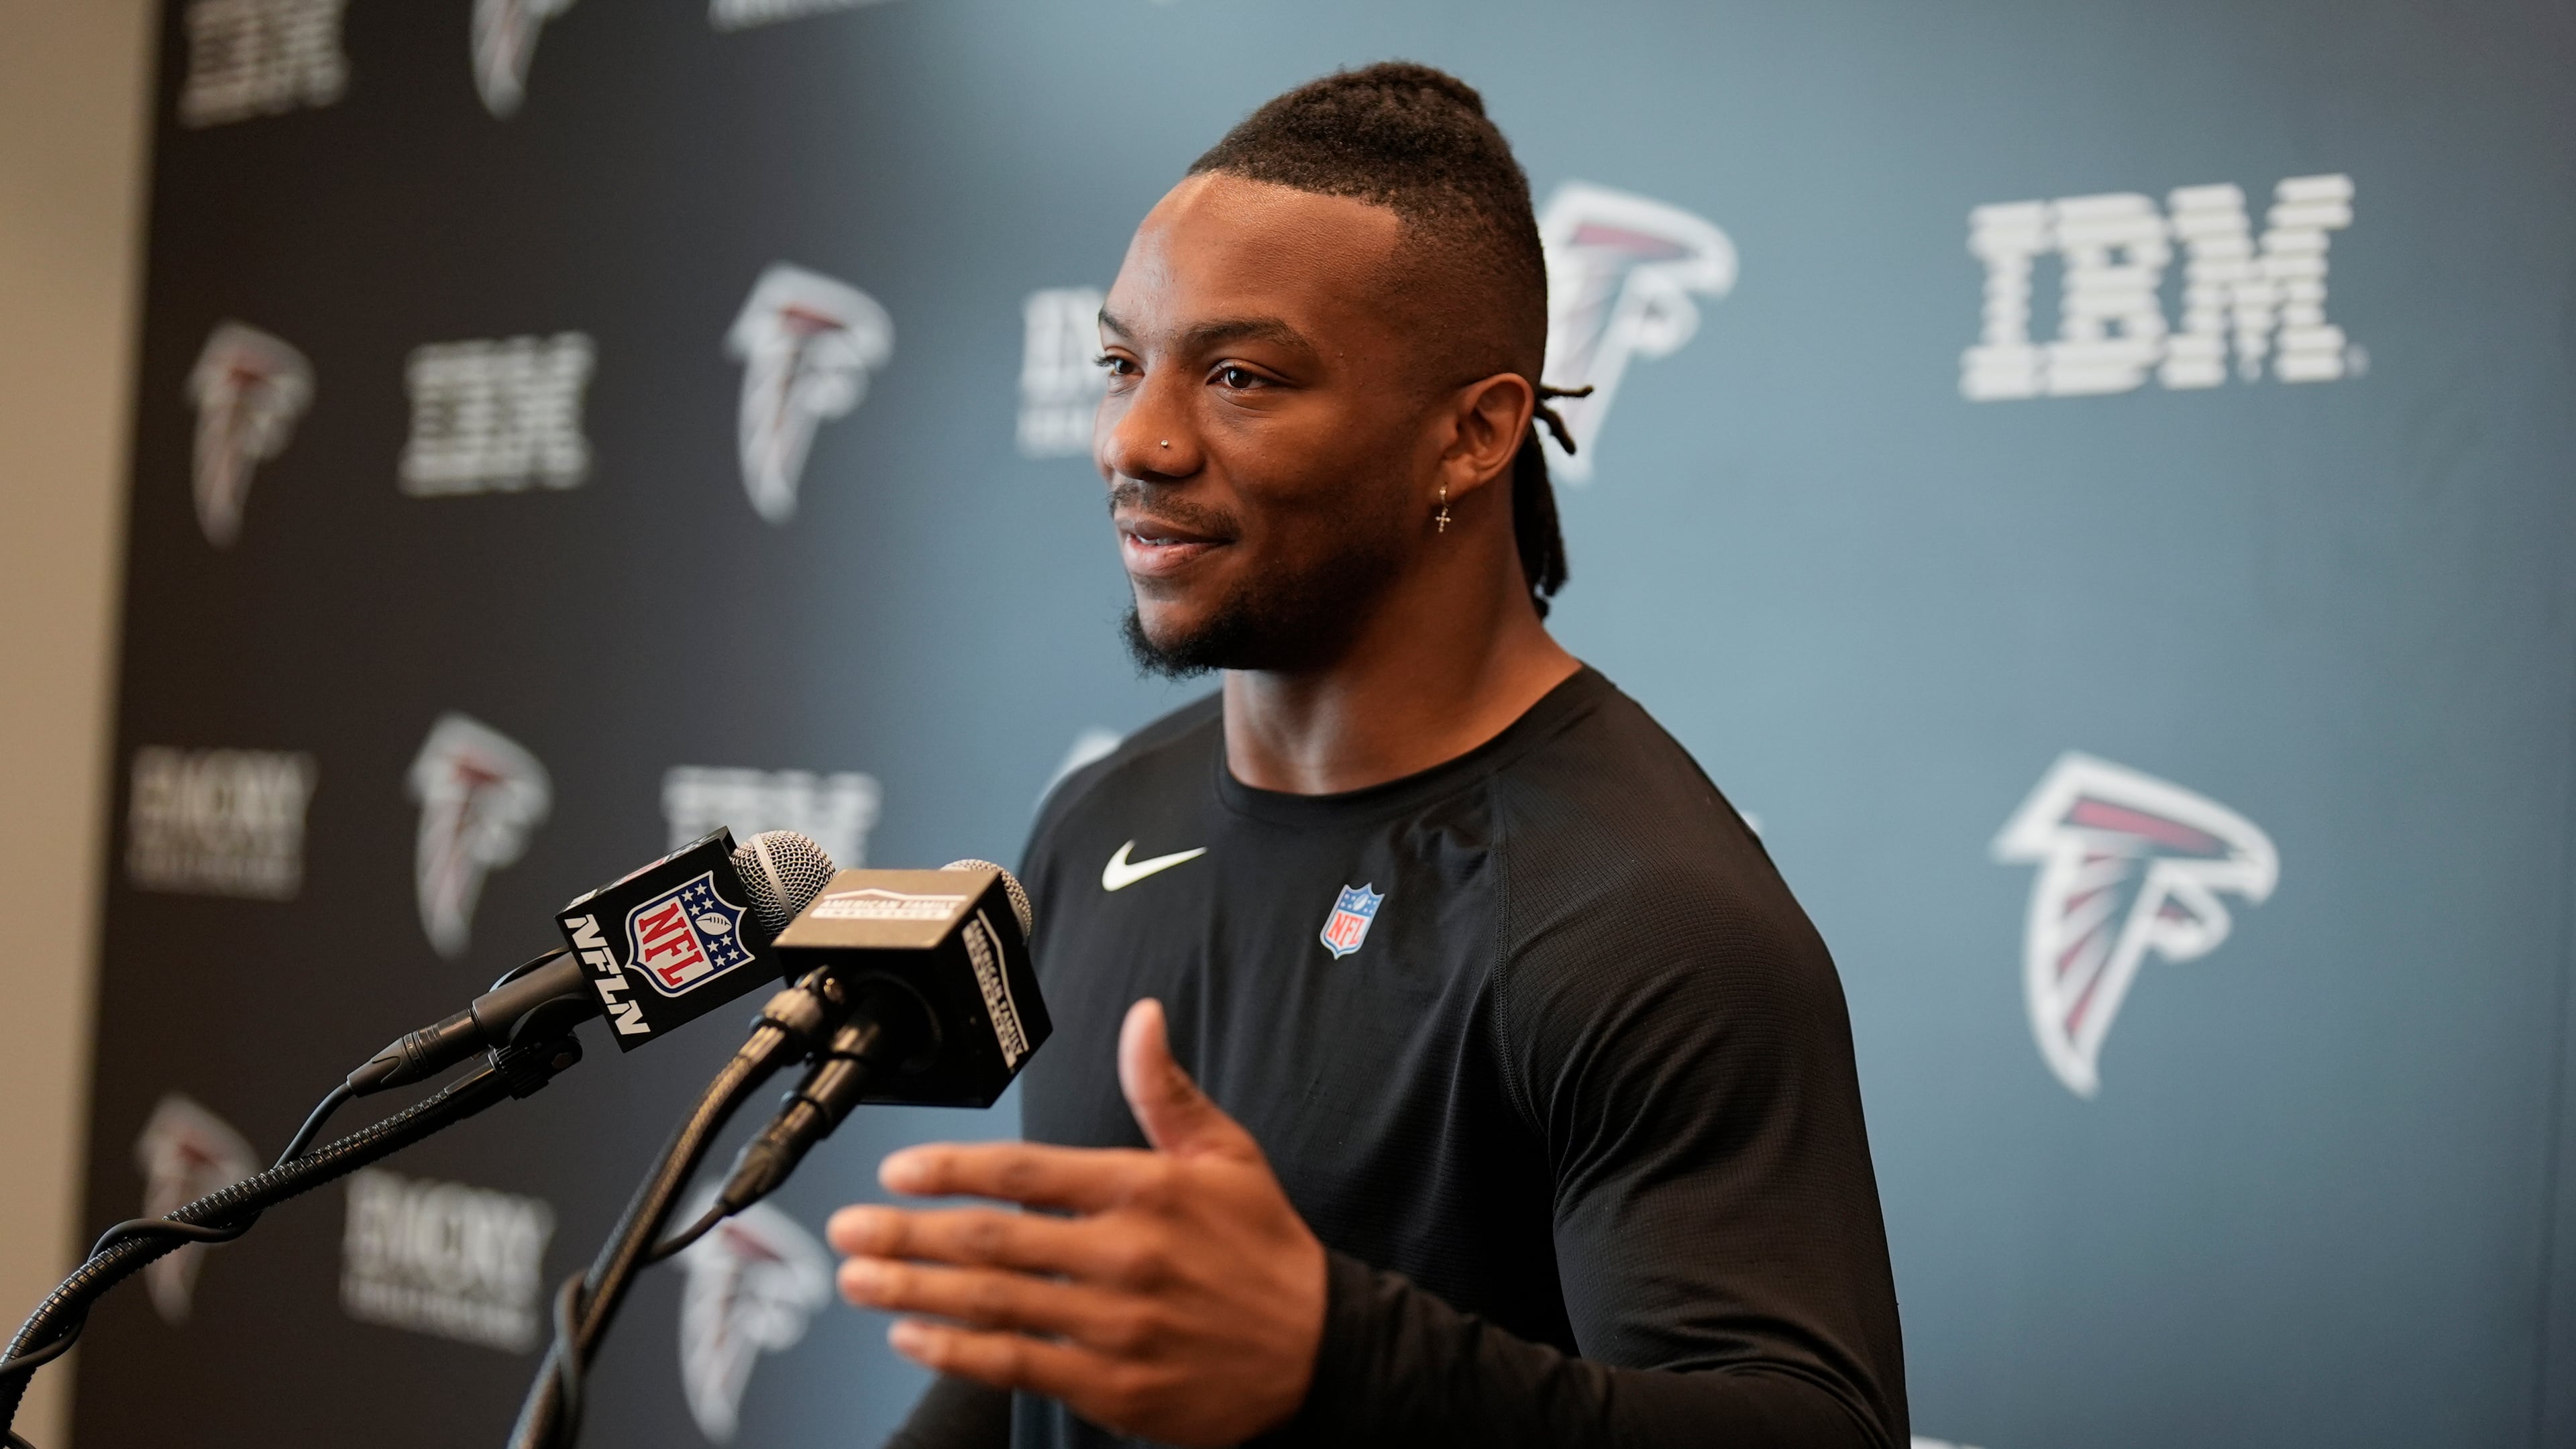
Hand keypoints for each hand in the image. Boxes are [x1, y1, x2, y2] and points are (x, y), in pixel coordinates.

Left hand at [828, 998, 1327, 1445]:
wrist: (1318, 1353)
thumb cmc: (1264, 1248)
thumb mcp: (1227, 1155)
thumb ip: (1166, 1090)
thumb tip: (1142, 1018)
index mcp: (1146, 1191)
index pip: (1027, 1173)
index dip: (952, 1169)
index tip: (897, 1168)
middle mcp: (1124, 1257)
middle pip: (992, 1242)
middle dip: (907, 1233)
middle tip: (848, 1227)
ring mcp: (1115, 1327)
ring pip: (992, 1303)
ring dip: (914, 1289)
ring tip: (858, 1277)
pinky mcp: (1114, 1386)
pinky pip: (1018, 1365)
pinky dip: (958, 1352)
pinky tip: (913, 1336)